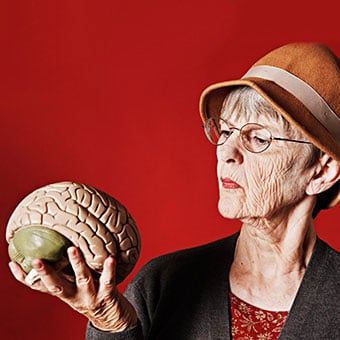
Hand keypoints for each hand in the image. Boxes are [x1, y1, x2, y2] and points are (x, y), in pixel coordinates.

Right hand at [8, 247, 137, 331]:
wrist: (112, 318)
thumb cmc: (89, 295)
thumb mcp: (72, 286)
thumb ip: (63, 273)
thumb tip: (52, 250)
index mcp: (64, 292)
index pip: (41, 286)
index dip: (26, 278)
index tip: (14, 264)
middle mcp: (74, 296)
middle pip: (57, 285)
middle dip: (46, 273)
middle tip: (36, 260)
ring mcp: (90, 296)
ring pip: (82, 279)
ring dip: (77, 264)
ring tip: (72, 249)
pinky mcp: (107, 295)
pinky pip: (108, 281)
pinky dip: (109, 270)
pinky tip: (110, 259)